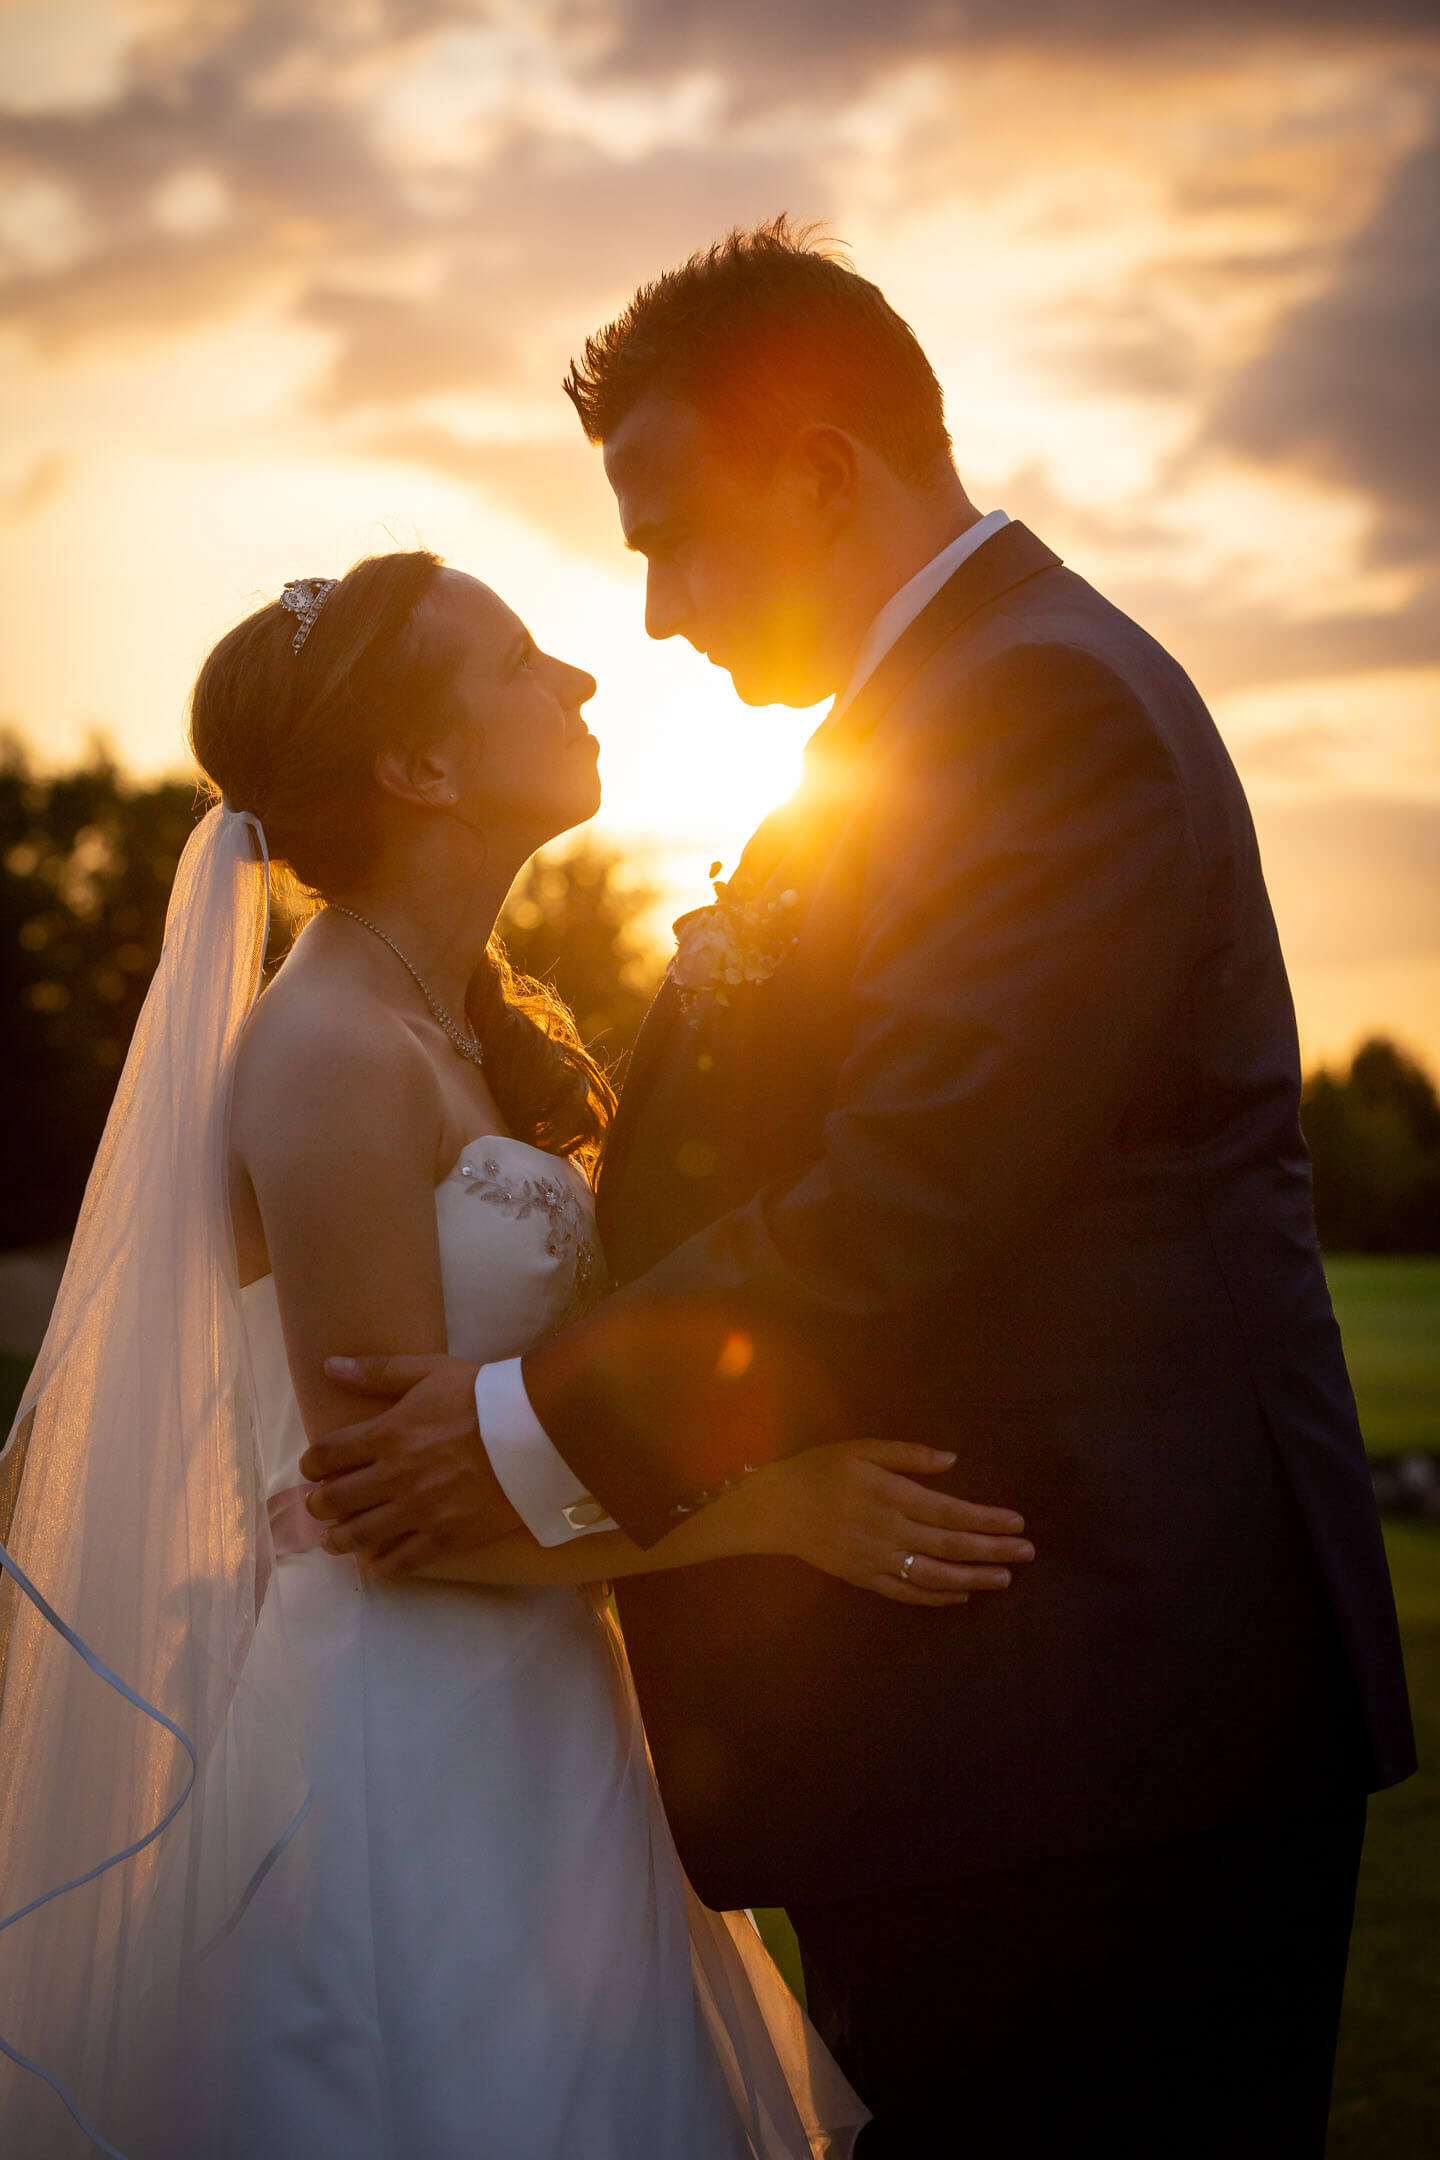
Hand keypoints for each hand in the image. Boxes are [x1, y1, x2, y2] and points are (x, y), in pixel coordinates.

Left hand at [301, 1353, 522, 1577]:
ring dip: (338, 1538)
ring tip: (335, 1539)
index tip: (313, 1468)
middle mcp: (395, 1476)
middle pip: (335, 1499)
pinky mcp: (446, 1537)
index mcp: (388, 1433)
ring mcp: (419, 1511)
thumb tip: (329, 1366)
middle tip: (320, 1505)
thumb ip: (378, 1371)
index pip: (326, 1455)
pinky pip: (401, 1562)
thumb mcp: (430, 1371)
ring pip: (359, 1535)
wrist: (538, 1430)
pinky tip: (375, 1564)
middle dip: (319, 1503)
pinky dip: (381, 1566)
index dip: (311, 1464)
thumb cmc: (483, 1395)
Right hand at [742, 1440, 1033, 1606]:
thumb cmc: (818, 1470)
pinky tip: (961, 1593)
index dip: (987, 1519)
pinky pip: (908, 1593)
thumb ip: (907, 1455)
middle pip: (952, 1545)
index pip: (951, 1511)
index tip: (1018, 1522)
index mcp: (892, 1495)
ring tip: (1004, 1578)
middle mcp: (890, 1532)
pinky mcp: (865, 1579)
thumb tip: (952, 1461)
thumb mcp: (861, 1449)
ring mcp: (878, 1560)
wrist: (773, 1509)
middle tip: (1027, 1553)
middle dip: (993, 1549)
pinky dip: (937, 1596)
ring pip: (936, 1574)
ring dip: (974, 1577)